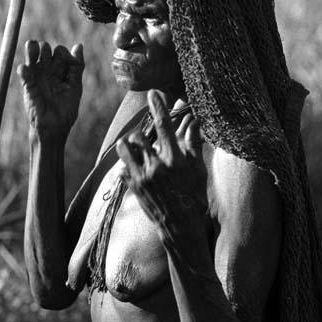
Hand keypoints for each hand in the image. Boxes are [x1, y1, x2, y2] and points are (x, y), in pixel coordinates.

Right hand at [17, 40, 83, 140]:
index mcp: (59, 69)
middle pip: (44, 48)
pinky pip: (24, 74)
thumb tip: (79, 45)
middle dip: (47, 48)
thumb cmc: (66, 108)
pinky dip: (23, 70)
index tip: (69, 64)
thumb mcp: (75, 86)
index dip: (64, 54)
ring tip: (33, 46)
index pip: (60, 51)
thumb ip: (76, 67)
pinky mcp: (28, 86)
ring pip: (31, 55)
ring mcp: (36, 76)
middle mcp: (47, 70)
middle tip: (49, 56)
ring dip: (32, 49)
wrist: (56, 127)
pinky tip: (24, 68)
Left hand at [116, 90, 206, 231]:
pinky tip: (138, 170)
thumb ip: (193, 143)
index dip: (158, 107)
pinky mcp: (133, 188)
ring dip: (130, 146)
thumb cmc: (194, 197)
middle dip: (144, 134)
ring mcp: (142, 178)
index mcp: (175, 159)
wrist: (181, 228)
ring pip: (126, 149)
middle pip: (140, 136)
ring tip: (138, 150)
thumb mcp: (198, 169)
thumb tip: (195, 120)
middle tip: (149, 140)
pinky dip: (127, 165)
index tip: (153, 93)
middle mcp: (156, 166)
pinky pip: (122, 168)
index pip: (165, 126)